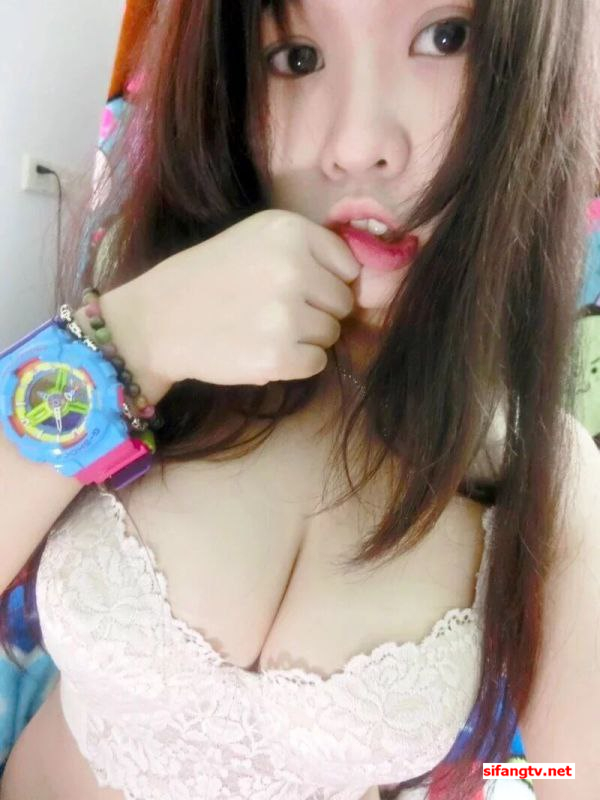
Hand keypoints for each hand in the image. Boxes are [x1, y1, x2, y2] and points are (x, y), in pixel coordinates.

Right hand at [133, 209, 360, 386]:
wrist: (158, 319)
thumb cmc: (211, 277)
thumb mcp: (257, 238)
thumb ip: (308, 249)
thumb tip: (361, 280)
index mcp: (289, 230)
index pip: (348, 265)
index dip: (324, 280)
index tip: (291, 285)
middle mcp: (292, 268)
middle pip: (343, 302)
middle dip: (317, 311)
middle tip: (272, 309)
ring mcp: (285, 314)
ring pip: (332, 333)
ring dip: (305, 337)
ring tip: (262, 327)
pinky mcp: (278, 356)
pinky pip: (317, 363)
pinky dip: (295, 363)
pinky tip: (263, 349)